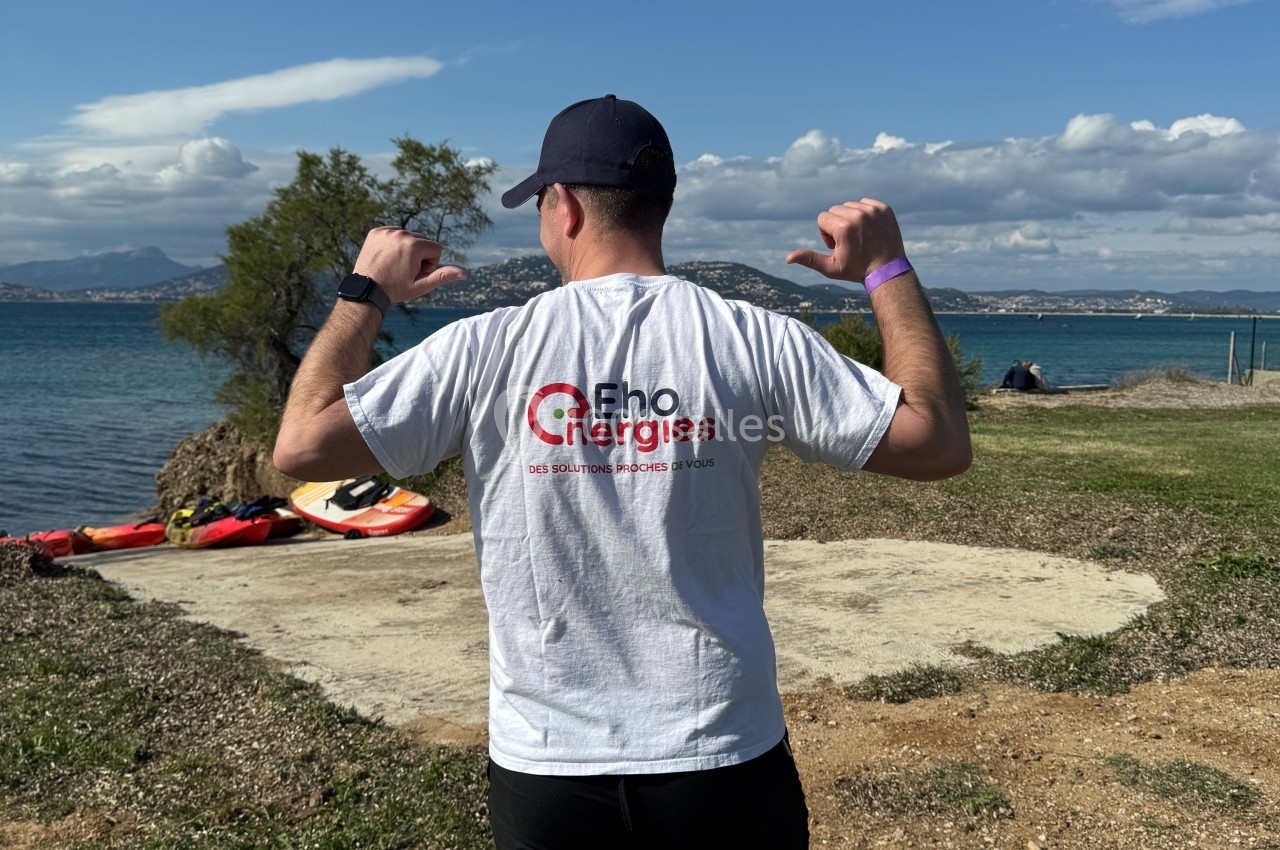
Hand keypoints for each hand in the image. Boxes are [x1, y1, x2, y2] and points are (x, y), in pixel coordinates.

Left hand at [352, 227, 466, 303]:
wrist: (367, 290)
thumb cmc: (396, 290)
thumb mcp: (421, 285)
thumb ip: (443, 276)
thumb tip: (464, 274)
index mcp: (414, 245)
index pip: (435, 249)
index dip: (429, 264)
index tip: (414, 274)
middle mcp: (400, 233)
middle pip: (422, 241)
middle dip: (418, 256)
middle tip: (403, 270)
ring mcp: (386, 231)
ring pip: (408, 236)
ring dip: (406, 249)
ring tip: (394, 264)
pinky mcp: (376, 231)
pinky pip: (393, 233)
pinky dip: (393, 244)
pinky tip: (386, 257)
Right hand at [785, 199, 906, 283]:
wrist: (888, 270)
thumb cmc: (856, 270)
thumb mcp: (831, 268)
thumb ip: (809, 259)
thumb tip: (788, 258)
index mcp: (843, 227)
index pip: (822, 218)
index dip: (826, 234)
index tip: (838, 246)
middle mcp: (858, 215)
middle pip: (835, 210)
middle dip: (837, 224)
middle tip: (849, 242)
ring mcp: (873, 210)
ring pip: (850, 206)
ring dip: (851, 218)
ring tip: (860, 236)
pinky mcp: (884, 208)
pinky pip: (866, 203)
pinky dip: (865, 213)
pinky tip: (870, 230)